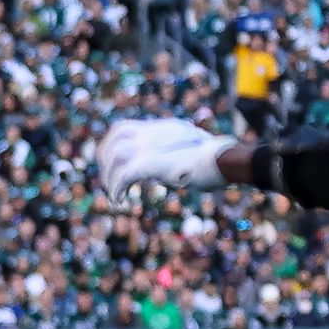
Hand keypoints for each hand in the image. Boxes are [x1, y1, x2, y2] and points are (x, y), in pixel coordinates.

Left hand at [99, 119, 238, 203]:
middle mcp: (151, 133)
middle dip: (105, 158)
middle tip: (108, 179)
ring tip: (114, 192)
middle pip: (114, 137)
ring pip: (114, 156)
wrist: (223, 159)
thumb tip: (191, 154)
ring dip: (109, 176)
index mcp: (161, 128)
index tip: (112, 162)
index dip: (113, 143)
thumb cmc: (219, 158)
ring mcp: (149, 146)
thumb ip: (185, 148)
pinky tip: (119, 200)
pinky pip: (123, 176)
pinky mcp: (149, 163)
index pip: (124, 128)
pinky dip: (117, 188)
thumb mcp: (199, 148)